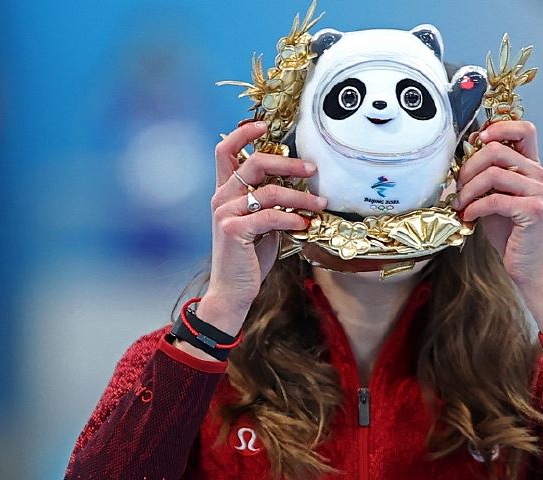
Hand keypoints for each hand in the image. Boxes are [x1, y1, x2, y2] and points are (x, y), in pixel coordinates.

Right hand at [207, 120, 327, 312]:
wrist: (233, 291)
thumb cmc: (249, 258)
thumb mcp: (261, 225)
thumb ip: (271, 204)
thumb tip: (300, 186)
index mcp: (225, 192)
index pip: (224, 151)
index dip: (243, 134)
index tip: (264, 125)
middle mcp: (221, 198)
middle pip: (255, 163)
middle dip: (288, 163)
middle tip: (312, 169)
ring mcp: (226, 213)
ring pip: (269, 192)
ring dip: (300, 197)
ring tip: (320, 204)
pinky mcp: (234, 230)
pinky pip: (270, 216)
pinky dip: (291, 218)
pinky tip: (304, 223)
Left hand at [452, 120, 542, 288]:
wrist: (527, 265)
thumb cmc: (510, 232)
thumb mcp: (495, 196)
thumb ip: (487, 174)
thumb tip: (464, 153)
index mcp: (532, 166)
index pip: (524, 128)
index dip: (497, 128)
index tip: (476, 142)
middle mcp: (539, 175)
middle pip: (497, 150)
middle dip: (468, 168)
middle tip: (457, 187)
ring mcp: (539, 191)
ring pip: (493, 173)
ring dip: (468, 190)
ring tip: (460, 205)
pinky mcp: (534, 210)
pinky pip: (495, 199)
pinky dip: (475, 208)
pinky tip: (468, 217)